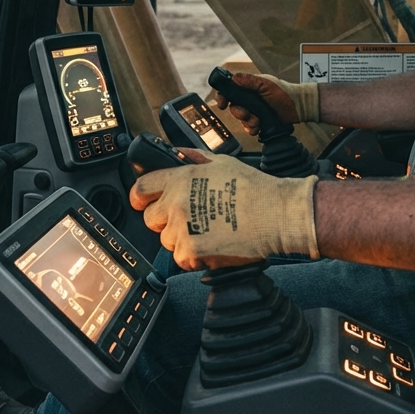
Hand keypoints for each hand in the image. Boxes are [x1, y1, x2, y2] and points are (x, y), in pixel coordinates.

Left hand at [129, 150, 317, 270]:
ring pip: (167, 241)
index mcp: (180, 178)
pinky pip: (182, 259)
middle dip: (165, 221)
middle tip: (187, 219)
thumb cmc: (253, 187)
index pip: (140, 188)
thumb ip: (192, 158)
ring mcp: (182, 229)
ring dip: (182, 239)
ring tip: (207, 232)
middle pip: (150, 219)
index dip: (140, 197)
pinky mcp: (191, 253)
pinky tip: (213, 245)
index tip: (142, 202)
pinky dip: (195, 257)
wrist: (275, 214)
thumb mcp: (220, 161)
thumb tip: (175, 154)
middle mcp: (176, 203)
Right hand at [211, 72, 319, 134]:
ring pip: (241, 119)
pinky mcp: (260, 122)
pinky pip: (249, 128)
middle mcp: (249, 99)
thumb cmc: (284, 92)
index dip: (223, 97)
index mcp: (249, 87)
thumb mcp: (266, 84)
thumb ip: (250, 81)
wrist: (299, 107)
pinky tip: (258, 128)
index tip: (221, 104)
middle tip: (247, 114)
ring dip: (246, 122)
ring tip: (257, 122)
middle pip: (233, 107)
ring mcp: (254, 111)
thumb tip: (233, 77)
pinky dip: (251, 129)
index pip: (230, 90)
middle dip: (238, 112)